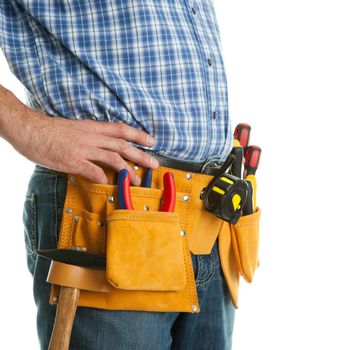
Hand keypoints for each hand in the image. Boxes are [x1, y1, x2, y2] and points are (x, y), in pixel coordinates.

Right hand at [14, 109, 158, 184]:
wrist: (29, 128)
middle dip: (140, 155)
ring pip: (113, 159)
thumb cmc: (50, 130)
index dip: (138, 135)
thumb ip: (90, 138)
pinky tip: (110, 184)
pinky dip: (103, 178)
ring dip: (127, 170)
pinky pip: (93, 171)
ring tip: (137, 180)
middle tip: (154, 164)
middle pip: (122, 145)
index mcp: (92, 127)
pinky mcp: (73, 161)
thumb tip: (101, 150)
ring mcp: (83, 149)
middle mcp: (92, 137)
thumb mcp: (75, 129)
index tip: (151, 141)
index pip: (121, 129)